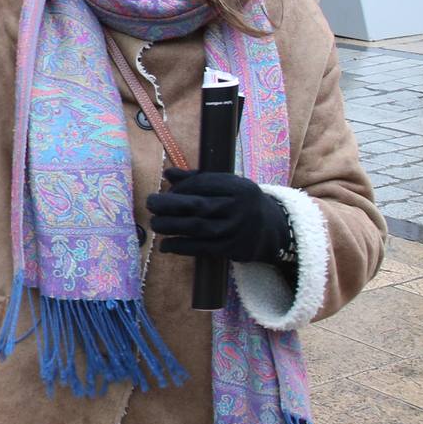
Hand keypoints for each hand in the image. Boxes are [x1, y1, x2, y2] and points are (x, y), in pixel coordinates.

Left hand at [146, 170, 293, 262]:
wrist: (272, 230)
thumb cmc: (241, 203)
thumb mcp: (228, 186)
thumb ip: (198, 179)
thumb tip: (168, 174)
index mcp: (238, 187)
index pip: (202, 184)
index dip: (180, 188)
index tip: (166, 192)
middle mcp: (239, 208)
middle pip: (197, 205)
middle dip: (168, 205)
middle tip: (150, 204)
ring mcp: (236, 230)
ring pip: (196, 228)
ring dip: (170, 226)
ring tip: (155, 224)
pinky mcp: (233, 249)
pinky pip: (201, 248)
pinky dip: (180, 247)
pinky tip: (165, 245)